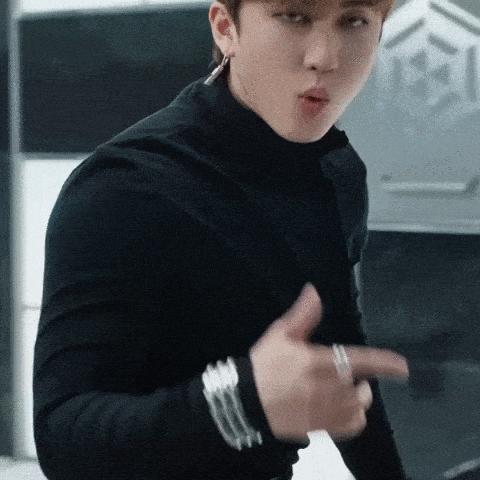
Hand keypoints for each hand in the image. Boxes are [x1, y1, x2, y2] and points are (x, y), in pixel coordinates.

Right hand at [249, 283, 408, 442]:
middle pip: (363, 387)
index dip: (384, 364)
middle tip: (348, 374)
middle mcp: (329, 389)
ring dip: (358, 397)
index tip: (403, 367)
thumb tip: (314, 291)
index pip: (361, 362)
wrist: (249, 402)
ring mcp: (327, 412)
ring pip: (359, 406)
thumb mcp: (280, 334)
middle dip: (361, 379)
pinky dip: (354, 417)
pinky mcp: (322, 427)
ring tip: (346, 390)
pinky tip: (344, 408)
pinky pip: (352, 425)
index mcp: (320, 363)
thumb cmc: (266, 366)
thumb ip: (302, 315)